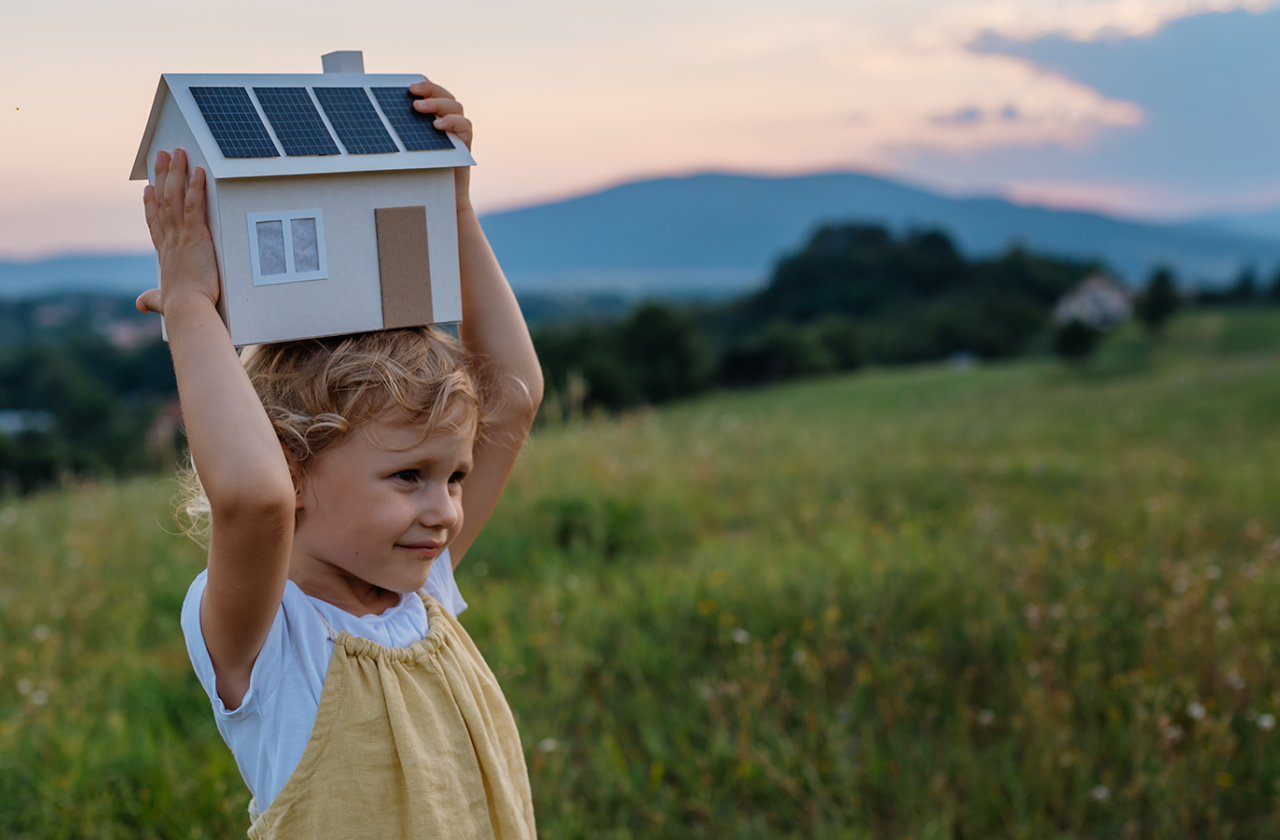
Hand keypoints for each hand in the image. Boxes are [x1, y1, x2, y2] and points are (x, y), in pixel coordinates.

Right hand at [137, 149, 220, 315]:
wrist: (188, 309)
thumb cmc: (180, 308)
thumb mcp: (164, 301)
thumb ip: (153, 300)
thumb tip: (140, 305)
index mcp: (164, 253)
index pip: (155, 222)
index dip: (150, 204)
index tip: (148, 188)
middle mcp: (169, 240)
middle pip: (163, 201)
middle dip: (162, 176)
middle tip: (162, 156)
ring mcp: (181, 235)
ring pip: (175, 197)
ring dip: (176, 173)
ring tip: (177, 152)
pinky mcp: (196, 236)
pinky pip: (196, 206)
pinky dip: (197, 187)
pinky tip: (199, 171)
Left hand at [409, 79, 473, 213]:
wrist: (438, 195)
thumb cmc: (421, 170)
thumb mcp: (408, 146)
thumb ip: (402, 131)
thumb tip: (377, 116)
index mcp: (434, 116)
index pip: (432, 92)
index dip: (424, 84)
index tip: (408, 84)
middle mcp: (448, 119)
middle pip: (444, 94)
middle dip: (429, 89)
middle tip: (412, 91)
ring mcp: (458, 130)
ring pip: (455, 105)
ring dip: (437, 103)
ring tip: (419, 107)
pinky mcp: (465, 142)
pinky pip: (465, 125)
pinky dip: (452, 121)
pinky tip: (437, 125)